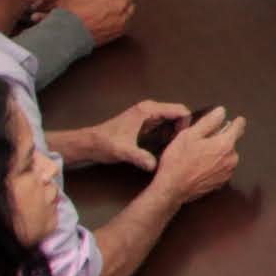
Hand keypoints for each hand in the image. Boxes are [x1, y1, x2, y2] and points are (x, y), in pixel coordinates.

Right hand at [55, 0, 134, 46]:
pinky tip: (107, 17)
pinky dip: (120, 17)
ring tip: (106, 5)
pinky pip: (126, 21)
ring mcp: (121, 19)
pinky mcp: (118, 31)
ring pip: (130, 7)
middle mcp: (121, 4)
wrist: (63, 30)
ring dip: (122, 4)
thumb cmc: (68, 3)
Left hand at [62, 100, 183, 169]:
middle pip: (178, 114)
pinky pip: (165, 124)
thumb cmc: (105, 144)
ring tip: (173, 148)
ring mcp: (147, 115)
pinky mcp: (145, 122)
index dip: (186, 124)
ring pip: (172, 119)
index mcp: (148, 110)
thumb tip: (154, 166)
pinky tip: (165, 146)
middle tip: (180, 146)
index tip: (183, 141)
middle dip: (183, 129)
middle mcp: (150, 108)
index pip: (180, 110)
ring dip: (176, 132)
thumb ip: (139, 157)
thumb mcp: (123, 151)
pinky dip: (169, 133)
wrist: (89, 144)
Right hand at [147, 106, 245, 202]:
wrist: (172, 189)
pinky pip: (222, 168)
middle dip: (221, 139)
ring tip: (199, 155)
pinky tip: (200, 166)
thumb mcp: (189, 135)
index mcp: (226, 144)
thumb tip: (222, 112)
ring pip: (226, 156)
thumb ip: (208, 122)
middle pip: (231, 143)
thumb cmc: (179, 159)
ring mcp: (228, 173)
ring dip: (218, 153)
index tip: (237, 120)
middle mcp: (232, 159)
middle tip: (203, 141)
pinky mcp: (221, 183)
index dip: (237, 122)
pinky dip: (215, 165)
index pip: (239, 128)